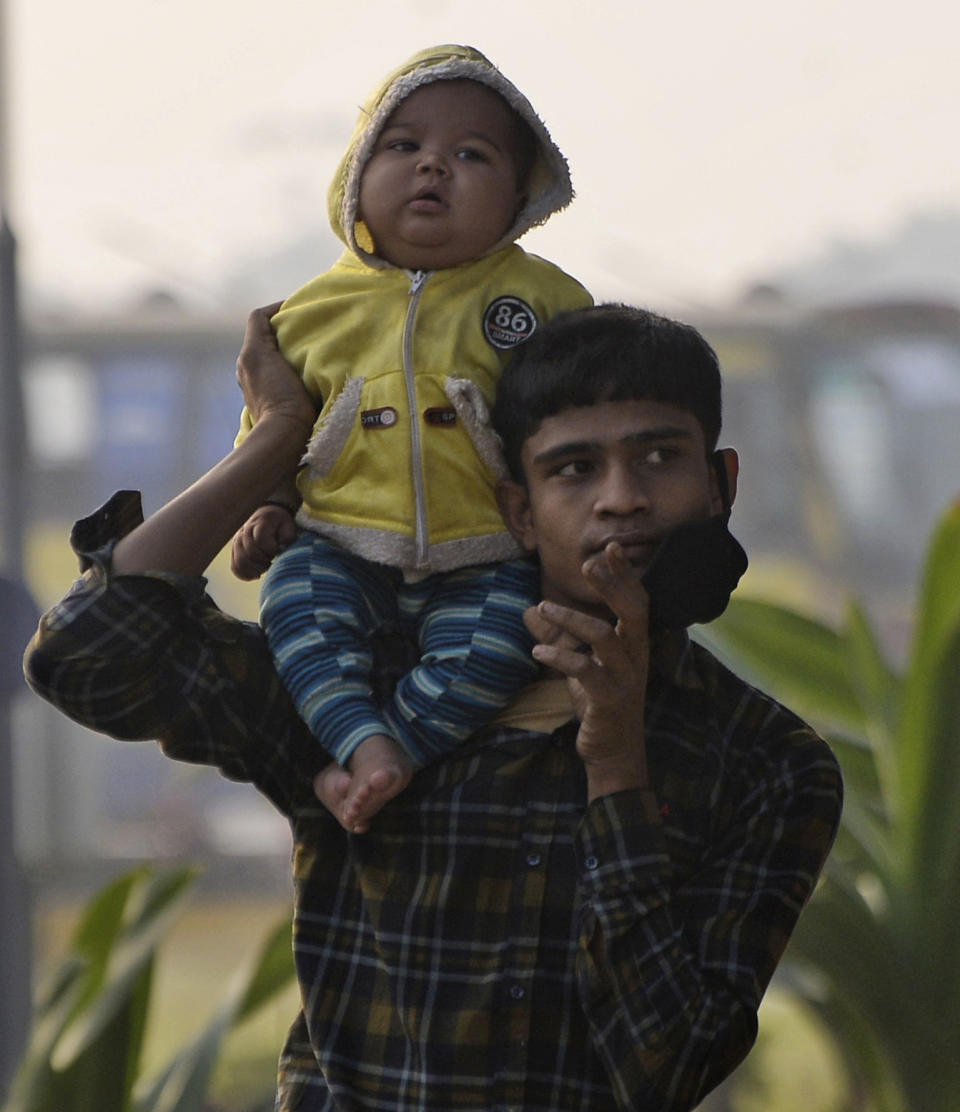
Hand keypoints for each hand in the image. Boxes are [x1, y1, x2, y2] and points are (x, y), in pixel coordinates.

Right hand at [231, 504, 297, 579]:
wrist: (266, 516)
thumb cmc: (280, 523)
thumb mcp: (289, 525)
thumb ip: (288, 536)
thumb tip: (281, 547)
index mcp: (260, 522)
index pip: (261, 541)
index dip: (271, 550)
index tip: (278, 551)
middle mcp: (245, 530)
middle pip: (249, 553)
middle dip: (264, 562)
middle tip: (273, 561)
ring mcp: (237, 540)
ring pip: (240, 562)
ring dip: (255, 570)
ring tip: (266, 568)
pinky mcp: (234, 550)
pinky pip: (235, 567)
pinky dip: (245, 575)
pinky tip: (257, 575)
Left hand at [236, 303, 314, 431]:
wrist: (286, 435)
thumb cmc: (283, 398)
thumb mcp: (264, 356)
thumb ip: (263, 331)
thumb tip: (277, 317)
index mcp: (249, 354)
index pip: (259, 318)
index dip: (278, 308)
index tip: (299, 308)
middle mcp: (247, 366)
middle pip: (264, 336)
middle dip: (283, 330)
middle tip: (307, 328)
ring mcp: (255, 384)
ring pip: (270, 354)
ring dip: (285, 349)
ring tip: (307, 348)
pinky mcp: (266, 399)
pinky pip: (275, 372)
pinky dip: (285, 366)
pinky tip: (302, 371)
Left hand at [524, 542, 649, 798]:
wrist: (612, 752)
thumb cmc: (599, 703)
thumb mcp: (577, 666)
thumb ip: (557, 638)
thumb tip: (529, 611)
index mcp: (634, 644)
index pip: (637, 600)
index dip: (625, 574)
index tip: (609, 548)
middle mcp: (637, 656)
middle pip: (632, 611)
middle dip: (612, 584)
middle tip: (587, 563)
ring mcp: (625, 678)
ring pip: (605, 637)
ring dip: (572, 618)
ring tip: (544, 606)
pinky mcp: (609, 699)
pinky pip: (586, 670)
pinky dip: (560, 657)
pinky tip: (538, 651)